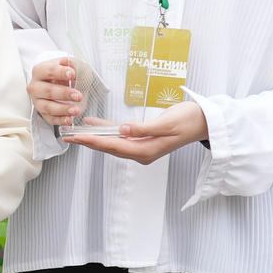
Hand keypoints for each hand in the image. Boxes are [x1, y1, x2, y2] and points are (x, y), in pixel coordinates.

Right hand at [27, 56, 83, 125]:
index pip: (49, 71)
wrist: (64, 83)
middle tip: (78, 95)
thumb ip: (71, 63)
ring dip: (62, 109)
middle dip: (64, 94)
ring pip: (47, 107)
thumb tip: (67, 62)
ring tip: (76, 110)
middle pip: (47, 91)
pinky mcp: (43, 113)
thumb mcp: (72, 65)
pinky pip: (50, 119)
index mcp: (40, 71)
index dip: (61, 72)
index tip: (72, 74)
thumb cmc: (66, 73)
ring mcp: (37, 101)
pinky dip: (60, 120)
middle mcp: (35, 86)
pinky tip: (69, 119)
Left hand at [61, 98, 207, 164]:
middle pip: (109, 147)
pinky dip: (107, 130)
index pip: (113, 147)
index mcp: (145, 150)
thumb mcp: (167, 124)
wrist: (203, 121)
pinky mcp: (143, 138)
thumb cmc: (188, 121)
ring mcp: (142, 146)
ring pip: (113, 143)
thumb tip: (123, 130)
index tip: (76, 138)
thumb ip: (143, 129)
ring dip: (95, 137)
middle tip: (68, 136)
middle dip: (88, 141)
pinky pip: (121, 136)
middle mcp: (141, 151)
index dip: (93, 142)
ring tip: (76, 131)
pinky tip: (96, 124)